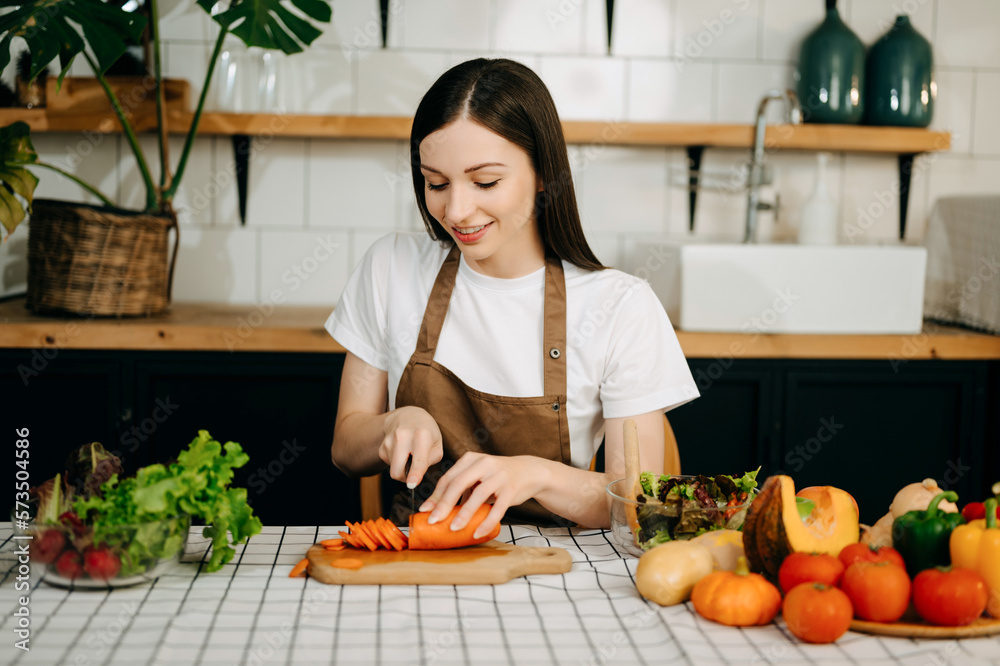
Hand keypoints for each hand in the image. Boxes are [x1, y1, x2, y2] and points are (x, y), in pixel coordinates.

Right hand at [380, 406, 442, 488]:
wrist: (408, 416)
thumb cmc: (427, 433)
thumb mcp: (437, 445)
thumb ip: (429, 462)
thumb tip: (413, 478)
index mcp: (422, 435)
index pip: (418, 459)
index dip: (415, 474)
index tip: (411, 484)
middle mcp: (403, 436)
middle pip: (398, 471)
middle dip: (405, 478)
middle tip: (414, 473)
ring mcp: (389, 440)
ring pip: (393, 470)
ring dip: (402, 468)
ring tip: (409, 454)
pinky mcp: (382, 446)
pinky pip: (389, 465)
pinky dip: (397, 462)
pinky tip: (402, 451)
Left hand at [419, 453, 541, 538]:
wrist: (529, 471)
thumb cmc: (496, 476)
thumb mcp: (477, 475)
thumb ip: (461, 487)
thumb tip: (437, 509)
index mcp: (471, 459)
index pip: (449, 478)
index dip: (435, 495)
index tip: (425, 511)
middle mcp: (484, 463)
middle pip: (458, 484)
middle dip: (443, 504)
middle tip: (433, 520)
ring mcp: (499, 475)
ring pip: (477, 496)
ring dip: (464, 514)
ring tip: (454, 528)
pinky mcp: (511, 489)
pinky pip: (497, 509)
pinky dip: (486, 522)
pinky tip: (477, 533)